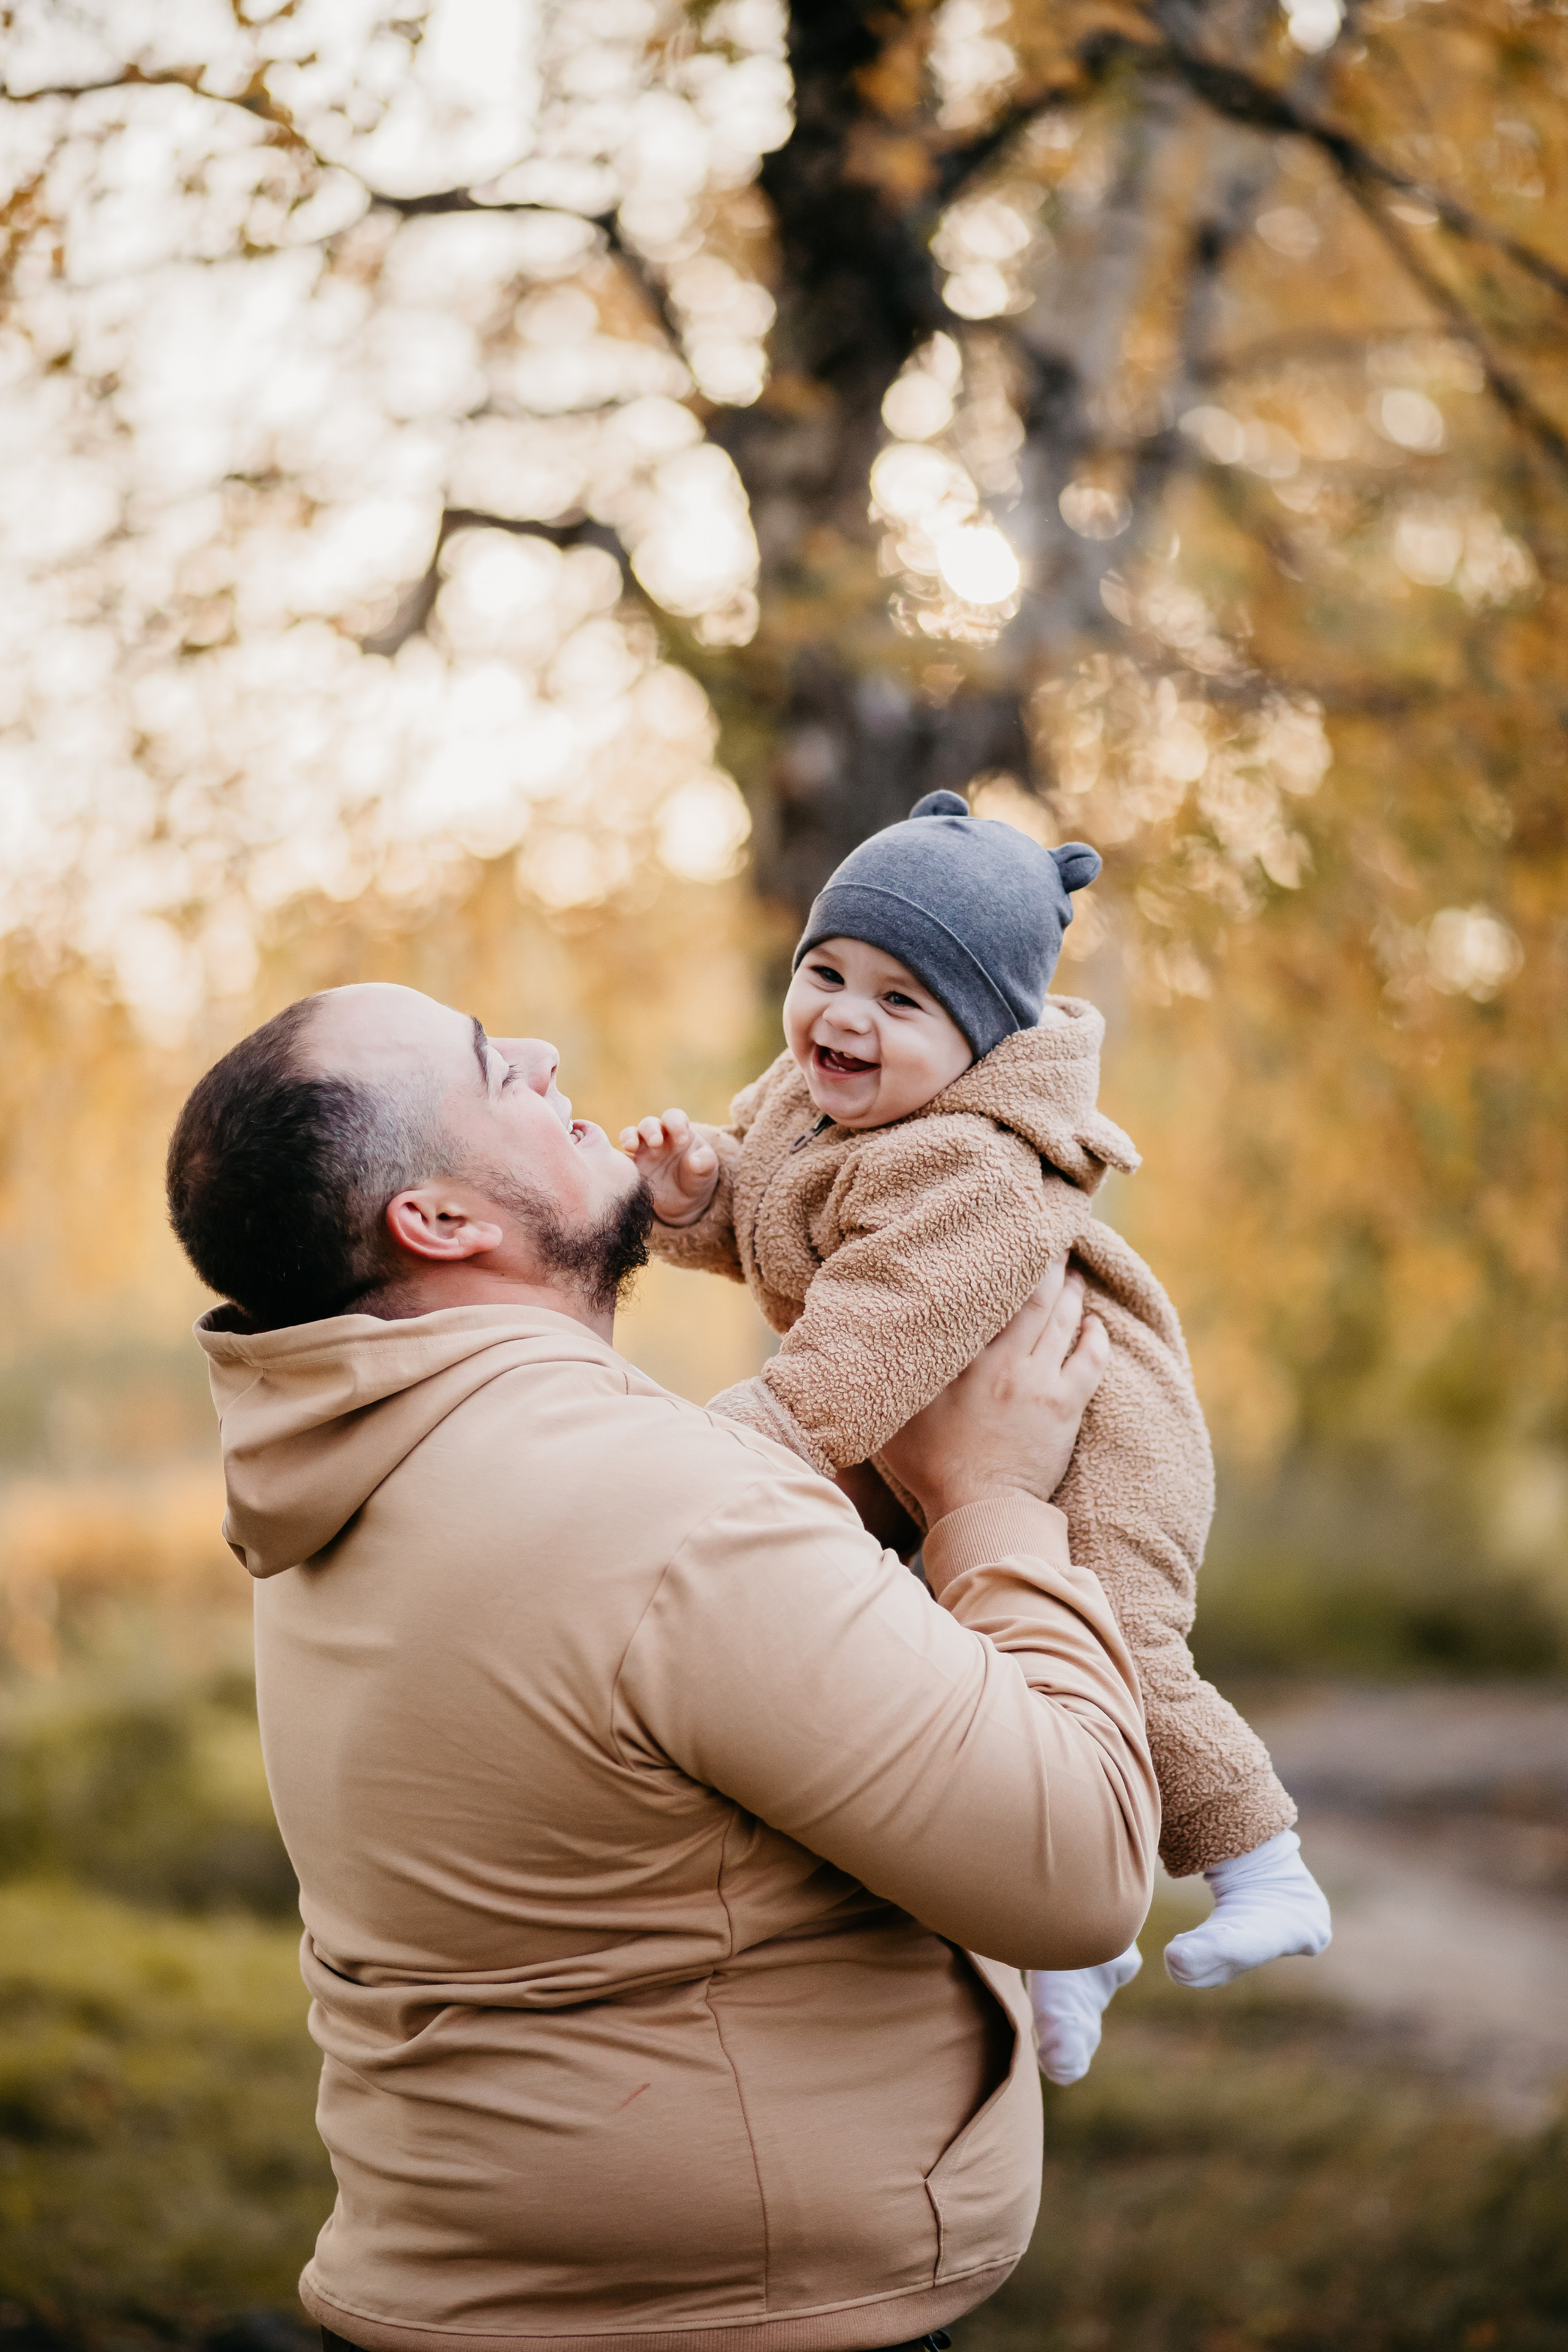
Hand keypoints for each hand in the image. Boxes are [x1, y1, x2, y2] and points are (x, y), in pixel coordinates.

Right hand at [617, 1108, 718, 1226]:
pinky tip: (619, 1163)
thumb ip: (705, 1163)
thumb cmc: (697, 1177)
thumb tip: (695, 1162)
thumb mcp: (707, 1171)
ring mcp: (643, 1150)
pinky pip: (620, 1158)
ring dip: (629, 1137)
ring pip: (631, 1134)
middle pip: (649, 1124)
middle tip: (656, 1142)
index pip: (674, 1117)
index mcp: (678, 1131)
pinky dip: (617, 1157)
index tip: (682, 1140)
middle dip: (651, 1130)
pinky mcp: (632, 1166)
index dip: (676, 1124)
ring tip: (631, 1146)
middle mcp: (658, 1137)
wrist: (684, 1201)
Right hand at [879, 1256, 1107, 1525]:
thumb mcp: (896, 1413)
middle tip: (1051, 1243)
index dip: (1001, 1265)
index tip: (1005, 1240)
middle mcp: (1006, 1361)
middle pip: (1035, 1298)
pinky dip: (1095, 1336)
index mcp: (965, 1358)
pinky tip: (1095, 1324)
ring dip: (1071, 1294)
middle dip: (1046, 1266)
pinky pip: (1091, 1360)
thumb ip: (895, 1370)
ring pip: (1064, 1322)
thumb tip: (868, 1335)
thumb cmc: (930, 1465)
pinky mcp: (1066, 1407)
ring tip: (1072, 1276)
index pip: (988, 1297)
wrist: (978, 1508)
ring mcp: (1040, 1383)